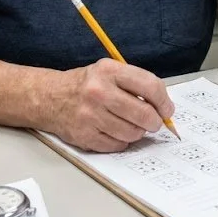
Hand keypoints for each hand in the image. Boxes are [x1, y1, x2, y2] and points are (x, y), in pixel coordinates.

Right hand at [55, 58, 175, 152]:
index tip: (167, 110)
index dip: (164, 102)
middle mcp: (99, 92)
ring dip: (137, 132)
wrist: (51, 98)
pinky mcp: (85, 135)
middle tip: (154, 122)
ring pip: (132, 133)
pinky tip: (115, 131)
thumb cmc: (87, 85)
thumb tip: (164, 108)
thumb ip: (136, 84)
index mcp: (109, 71)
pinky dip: (121, 141)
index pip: (150, 86)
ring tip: (130, 124)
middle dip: (155, 121)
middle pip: (143, 114)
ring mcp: (90, 115)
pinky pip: (117, 145)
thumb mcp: (109, 71)